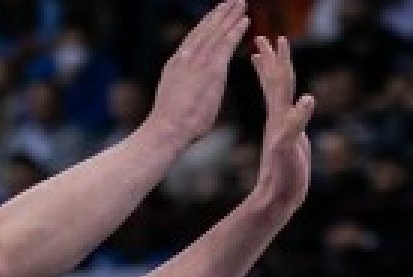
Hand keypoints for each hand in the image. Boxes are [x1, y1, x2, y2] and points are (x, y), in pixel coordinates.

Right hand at [147, 0, 248, 147]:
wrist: (168, 127)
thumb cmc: (171, 122)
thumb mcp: (175, 96)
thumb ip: (184, 86)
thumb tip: (189, 88)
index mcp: (177, 62)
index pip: (195, 37)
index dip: (207, 23)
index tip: (216, 13)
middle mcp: (186, 56)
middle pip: (206, 28)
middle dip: (220, 13)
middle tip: (232, 1)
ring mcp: (199, 61)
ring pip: (217, 32)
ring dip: (230, 16)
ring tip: (241, 3)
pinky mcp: (212, 70)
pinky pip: (226, 44)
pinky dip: (236, 31)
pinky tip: (245, 21)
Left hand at [249, 35, 314, 213]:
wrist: (276, 198)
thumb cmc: (283, 176)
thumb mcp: (289, 148)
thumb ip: (296, 123)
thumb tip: (307, 98)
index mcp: (279, 117)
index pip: (280, 82)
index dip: (280, 60)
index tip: (275, 38)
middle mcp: (279, 119)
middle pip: (277, 83)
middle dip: (272, 60)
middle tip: (263, 38)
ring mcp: (283, 128)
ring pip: (278, 96)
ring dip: (272, 76)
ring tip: (262, 59)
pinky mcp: (289, 140)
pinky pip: (287, 115)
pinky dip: (290, 104)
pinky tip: (293, 102)